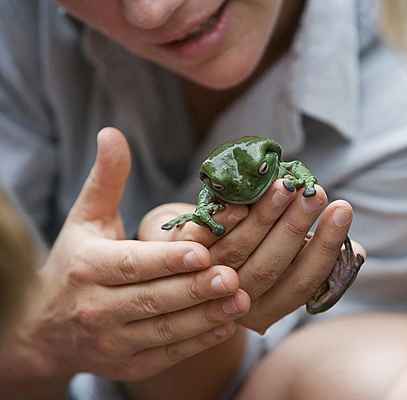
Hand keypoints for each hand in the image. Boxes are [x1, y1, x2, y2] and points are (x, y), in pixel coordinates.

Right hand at [6, 128, 250, 382]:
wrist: (48, 328)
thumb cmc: (76, 264)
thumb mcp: (86, 220)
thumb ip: (107, 180)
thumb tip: (112, 132)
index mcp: (87, 268)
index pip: (131, 264)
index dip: (166, 260)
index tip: (202, 251)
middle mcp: (96, 309)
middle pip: (152, 299)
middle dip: (195, 289)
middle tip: (233, 276)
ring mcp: (112, 343)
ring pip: (165, 330)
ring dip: (205, 316)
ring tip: (241, 299)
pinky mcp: (129, 366)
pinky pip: (168, 354)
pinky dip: (198, 340)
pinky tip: (227, 323)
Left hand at [140, 180, 364, 333]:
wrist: (182, 259)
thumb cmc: (249, 252)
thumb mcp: (284, 259)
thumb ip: (313, 255)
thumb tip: (357, 251)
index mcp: (268, 306)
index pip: (302, 282)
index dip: (325, 246)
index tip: (342, 210)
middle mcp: (235, 301)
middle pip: (269, 267)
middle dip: (295, 227)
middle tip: (316, 193)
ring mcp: (203, 282)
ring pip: (237, 251)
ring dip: (263, 217)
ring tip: (285, 185)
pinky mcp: (176, 259)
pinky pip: (199, 239)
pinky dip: (222, 218)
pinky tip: (242, 196)